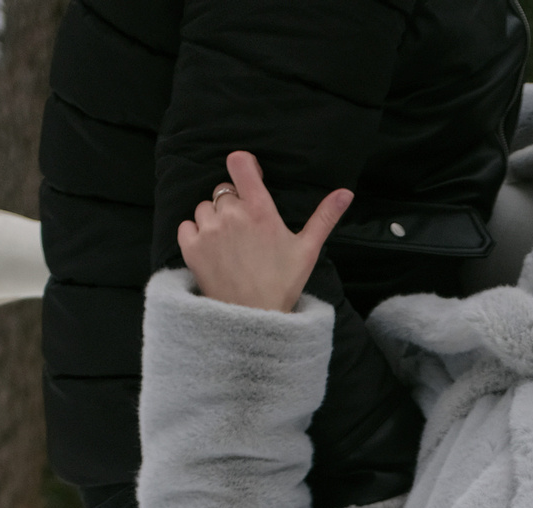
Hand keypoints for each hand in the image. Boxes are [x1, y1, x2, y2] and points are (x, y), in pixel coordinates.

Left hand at [176, 151, 350, 312]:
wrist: (254, 319)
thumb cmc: (283, 284)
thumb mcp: (308, 250)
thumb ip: (324, 217)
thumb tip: (346, 193)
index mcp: (260, 210)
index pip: (239, 163)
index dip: (243, 165)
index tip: (249, 177)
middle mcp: (232, 215)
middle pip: (224, 191)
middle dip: (233, 205)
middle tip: (246, 231)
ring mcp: (209, 230)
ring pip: (204, 208)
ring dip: (213, 220)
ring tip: (229, 244)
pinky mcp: (191, 247)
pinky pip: (187, 226)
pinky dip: (196, 235)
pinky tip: (212, 251)